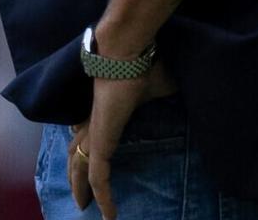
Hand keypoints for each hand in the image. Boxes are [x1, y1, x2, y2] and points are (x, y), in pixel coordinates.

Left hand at [69, 59, 174, 219]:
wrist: (128, 54)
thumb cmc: (146, 65)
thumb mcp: (160, 85)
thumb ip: (163, 94)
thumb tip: (181, 87)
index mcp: (103, 108)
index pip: (87, 130)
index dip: (85, 145)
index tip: (88, 157)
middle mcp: (93, 121)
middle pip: (76, 151)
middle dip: (76, 174)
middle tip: (80, 194)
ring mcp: (94, 133)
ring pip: (80, 168)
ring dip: (82, 189)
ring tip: (85, 207)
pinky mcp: (100, 143)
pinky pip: (99, 178)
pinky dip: (103, 198)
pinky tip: (110, 216)